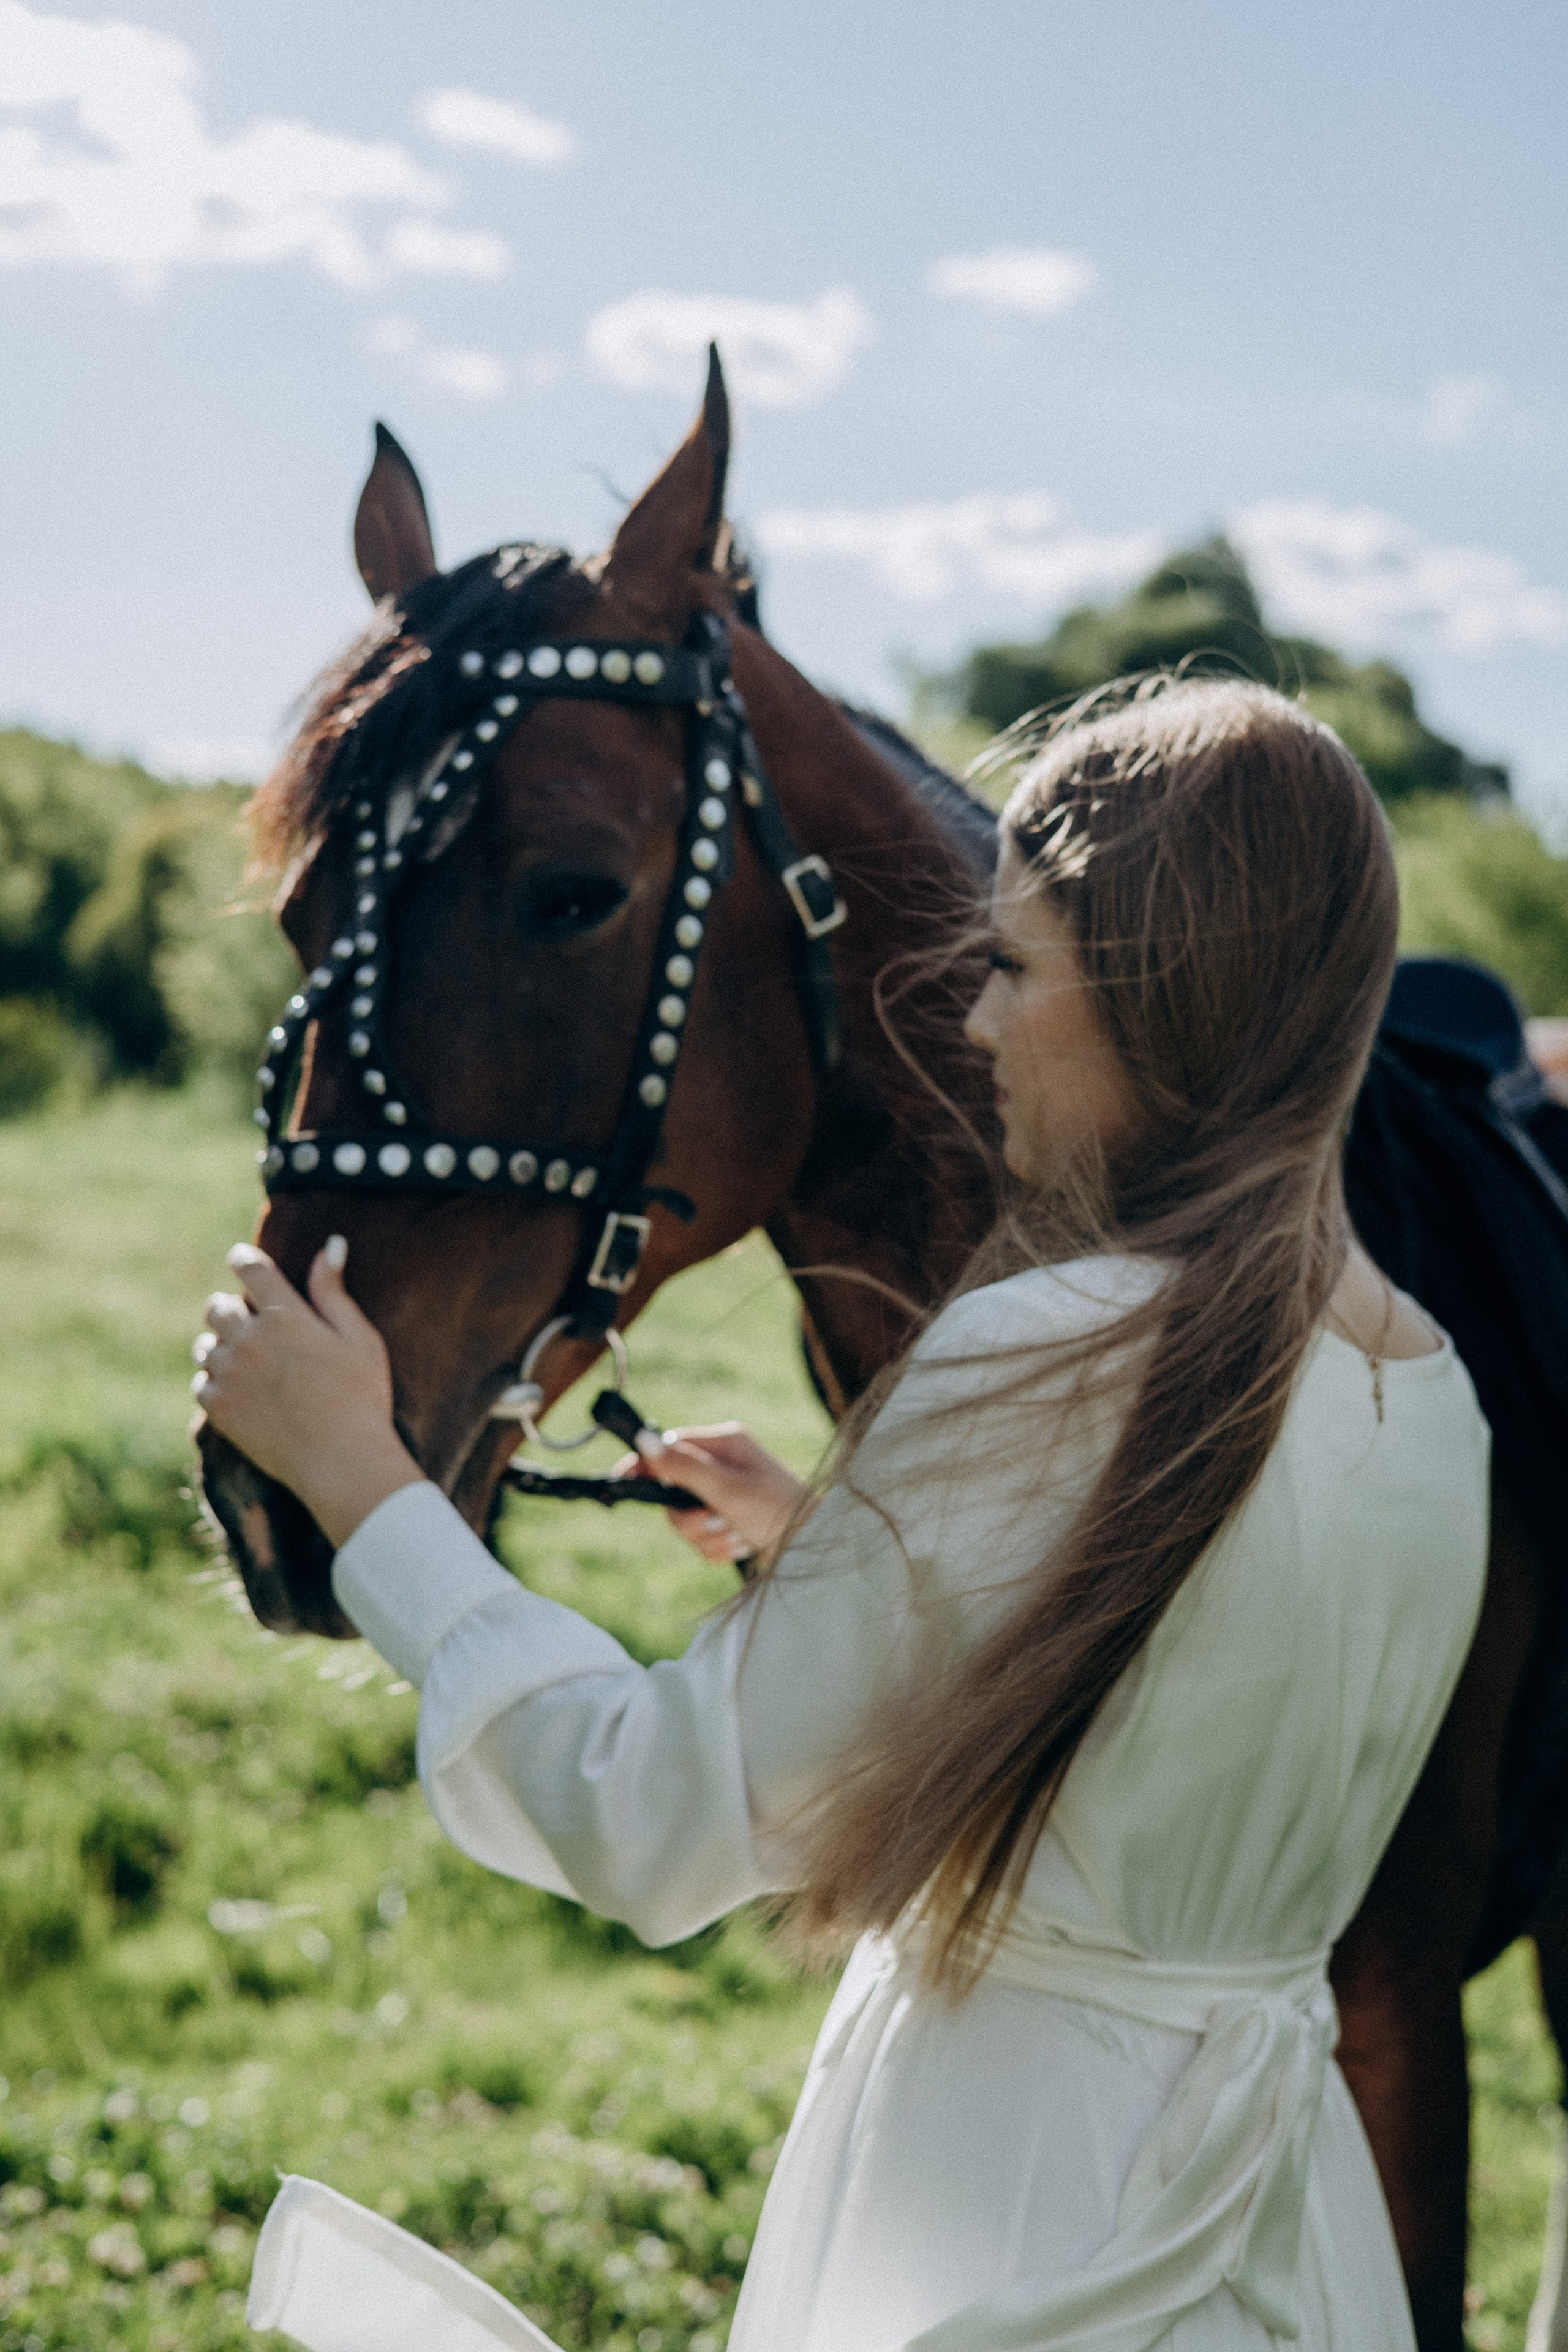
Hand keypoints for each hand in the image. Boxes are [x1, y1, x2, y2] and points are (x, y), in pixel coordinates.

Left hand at [192, 1237, 424, 1547]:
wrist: (342, 1460)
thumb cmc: (361, 1396)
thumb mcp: (359, 1337)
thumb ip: (333, 1291)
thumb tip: (331, 1243)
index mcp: (285, 1314)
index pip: (250, 1268)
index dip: (242, 1259)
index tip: (240, 1260)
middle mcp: (249, 1338)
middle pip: (217, 1307)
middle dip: (230, 1309)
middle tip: (249, 1323)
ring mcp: (229, 1373)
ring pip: (205, 1346)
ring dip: (222, 1348)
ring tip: (248, 1365)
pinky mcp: (218, 1407)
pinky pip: (201, 1383)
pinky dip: (215, 1383)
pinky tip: (242, 1393)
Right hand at [617, 1422, 807, 1565]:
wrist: (815, 1551)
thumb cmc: (778, 1512)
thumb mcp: (726, 1489)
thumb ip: (683, 1467)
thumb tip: (643, 1439)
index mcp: (724, 1444)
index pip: (669, 1447)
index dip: (645, 1466)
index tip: (621, 1480)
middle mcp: (723, 1466)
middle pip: (673, 1491)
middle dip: (690, 1517)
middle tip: (716, 1521)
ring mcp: (725, 1496)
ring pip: (685, 1520)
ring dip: (707, 1536)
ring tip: (737, 1535)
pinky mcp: (729, 1521)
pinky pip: (702, 1539)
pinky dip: (718, 1547)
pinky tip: (742, 1545)